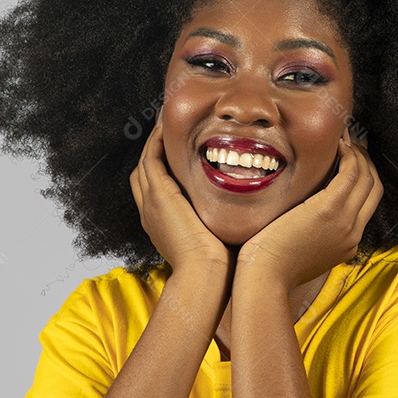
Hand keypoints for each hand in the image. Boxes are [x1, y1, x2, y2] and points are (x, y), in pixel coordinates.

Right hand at [129, 111, 232, 271]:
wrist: (206, 277)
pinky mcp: (159, 195)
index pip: (157, 187)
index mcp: (163, 224)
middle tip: (174, 129)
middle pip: (145, 171)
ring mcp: (151, 203)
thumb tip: (252, 216)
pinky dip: (157, 141)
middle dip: (157, 149)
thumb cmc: (221, 267)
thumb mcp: (220, 240)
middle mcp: (151, 212)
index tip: (185, 151)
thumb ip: (227, 223)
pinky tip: (169, 127)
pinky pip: (152, 158)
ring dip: (156, 139)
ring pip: (147, 160)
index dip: (166, 167)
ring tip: (171, 121)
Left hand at [237, 129, 382, 290]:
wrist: (265, 278)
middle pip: (374, 187)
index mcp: (349, 242)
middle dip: (367, 161)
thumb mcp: (304, 251)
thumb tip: (307, 212)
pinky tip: (337, 146)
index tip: (352, 160)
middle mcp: (353, 232)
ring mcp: (345, 221)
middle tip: (351, 144)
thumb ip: (315, 233)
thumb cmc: (273, 266)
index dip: (365, 176)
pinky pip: (351, 174)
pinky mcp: (329, 209)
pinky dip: (349, 156)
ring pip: (366, 177)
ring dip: (358, 154)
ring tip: (343, 141)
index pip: (368, 202)